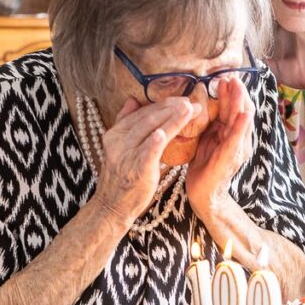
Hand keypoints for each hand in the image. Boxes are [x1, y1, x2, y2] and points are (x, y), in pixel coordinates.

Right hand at [91, 97, 199, 225]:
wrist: (113, 206)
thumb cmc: (122, 177)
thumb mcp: (119, 147)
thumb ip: (126, 122)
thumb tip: (132, 99)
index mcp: (115, 133)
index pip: (142, 112)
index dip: (163, 104)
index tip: (182, 99)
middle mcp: (119, 141)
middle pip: (148, 117)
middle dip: (171, 107)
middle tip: (192, 101)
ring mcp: (126, 155)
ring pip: (151, 130)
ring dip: (172, 118)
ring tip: (190, 109)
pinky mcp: (136, 169)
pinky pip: (147, 152)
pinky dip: (156, 141)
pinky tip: (165, 132)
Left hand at [186, 76, 253, 214]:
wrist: (203, 193)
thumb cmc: (204, 165)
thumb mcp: (207, 137)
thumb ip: (210, 121)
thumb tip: (205, 98)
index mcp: (232, 133)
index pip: (236, 108)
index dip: (232, 92)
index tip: (226, 77)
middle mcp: (240, 139)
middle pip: (242, 110)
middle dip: (238, 92)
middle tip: (232, 76)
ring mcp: (238, 149)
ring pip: (242, 121)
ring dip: (240, 103)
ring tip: (237, 86)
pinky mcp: (231, 158)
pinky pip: (237, 140)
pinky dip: (241, 126)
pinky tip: (243, 115)